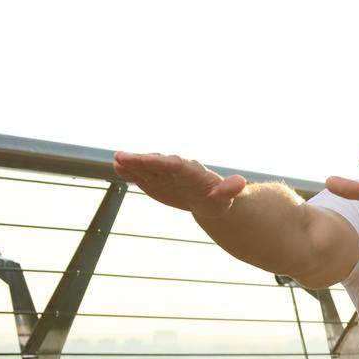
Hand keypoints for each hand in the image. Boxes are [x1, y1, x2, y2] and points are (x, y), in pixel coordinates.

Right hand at [112, 151, 246, 217]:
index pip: (173, 164)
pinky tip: (117, 167)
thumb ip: (229, 189)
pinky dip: (130, 172)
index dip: (159, 161)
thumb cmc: (219, 199)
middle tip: (121, 156)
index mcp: (190, 170)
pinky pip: (141, 176)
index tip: (146, 158)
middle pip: (156, 163)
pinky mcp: (155, 181)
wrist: (210, 201)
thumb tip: (240, 182)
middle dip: (140, 160)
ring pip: (145, 167)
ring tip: (117, 160)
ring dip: (131, 164)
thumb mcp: (225, 197)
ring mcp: (163, 174)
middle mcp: (174, 169)